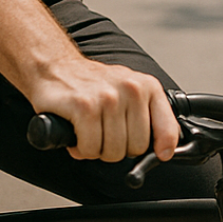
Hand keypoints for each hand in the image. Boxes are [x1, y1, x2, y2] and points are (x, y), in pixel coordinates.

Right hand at [29, 57, 179, 163]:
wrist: (54, 66)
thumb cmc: (91, 83)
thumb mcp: (128, 91)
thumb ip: (149, 115)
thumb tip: (164, 150)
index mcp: (145, 85)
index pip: (167, 130)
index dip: (162, 148)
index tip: (160, 155)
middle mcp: (130, 89)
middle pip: (136, 148)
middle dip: (117, 148)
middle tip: (103, 133)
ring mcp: (107, 97)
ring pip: (113, 152)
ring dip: (96, 149)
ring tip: (88, 130)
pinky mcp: (84, 107)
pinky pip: (91, 148)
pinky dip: (81, 148)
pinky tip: (77, 133)